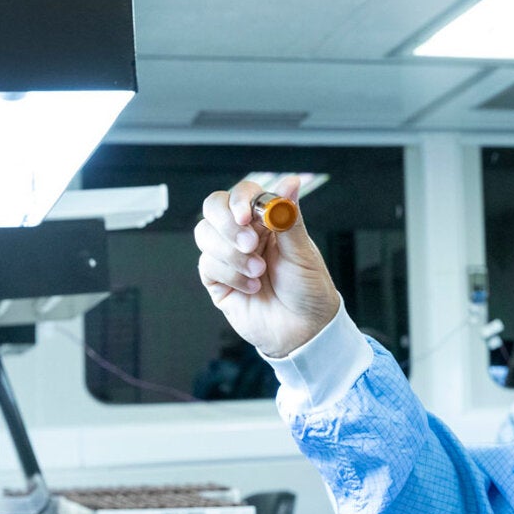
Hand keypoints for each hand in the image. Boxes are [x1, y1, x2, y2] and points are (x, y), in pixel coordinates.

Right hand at [195, 176, 340, 356]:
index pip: (242, 194)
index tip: (245, 216)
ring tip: (259, 272)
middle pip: (214, 208)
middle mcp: (245, 234)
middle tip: (250, 244)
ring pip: (205, 235)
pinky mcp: (217, 280)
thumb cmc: (308, 290)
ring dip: (232, 254)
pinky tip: (252, 287)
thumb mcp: (303, 252)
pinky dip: (231, 275)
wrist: (303, 330)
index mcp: (267, 220)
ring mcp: (228, 256)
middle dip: (226, 224)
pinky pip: (208, 265)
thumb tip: (290, 182)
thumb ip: (289, 217)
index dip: (238, 200)